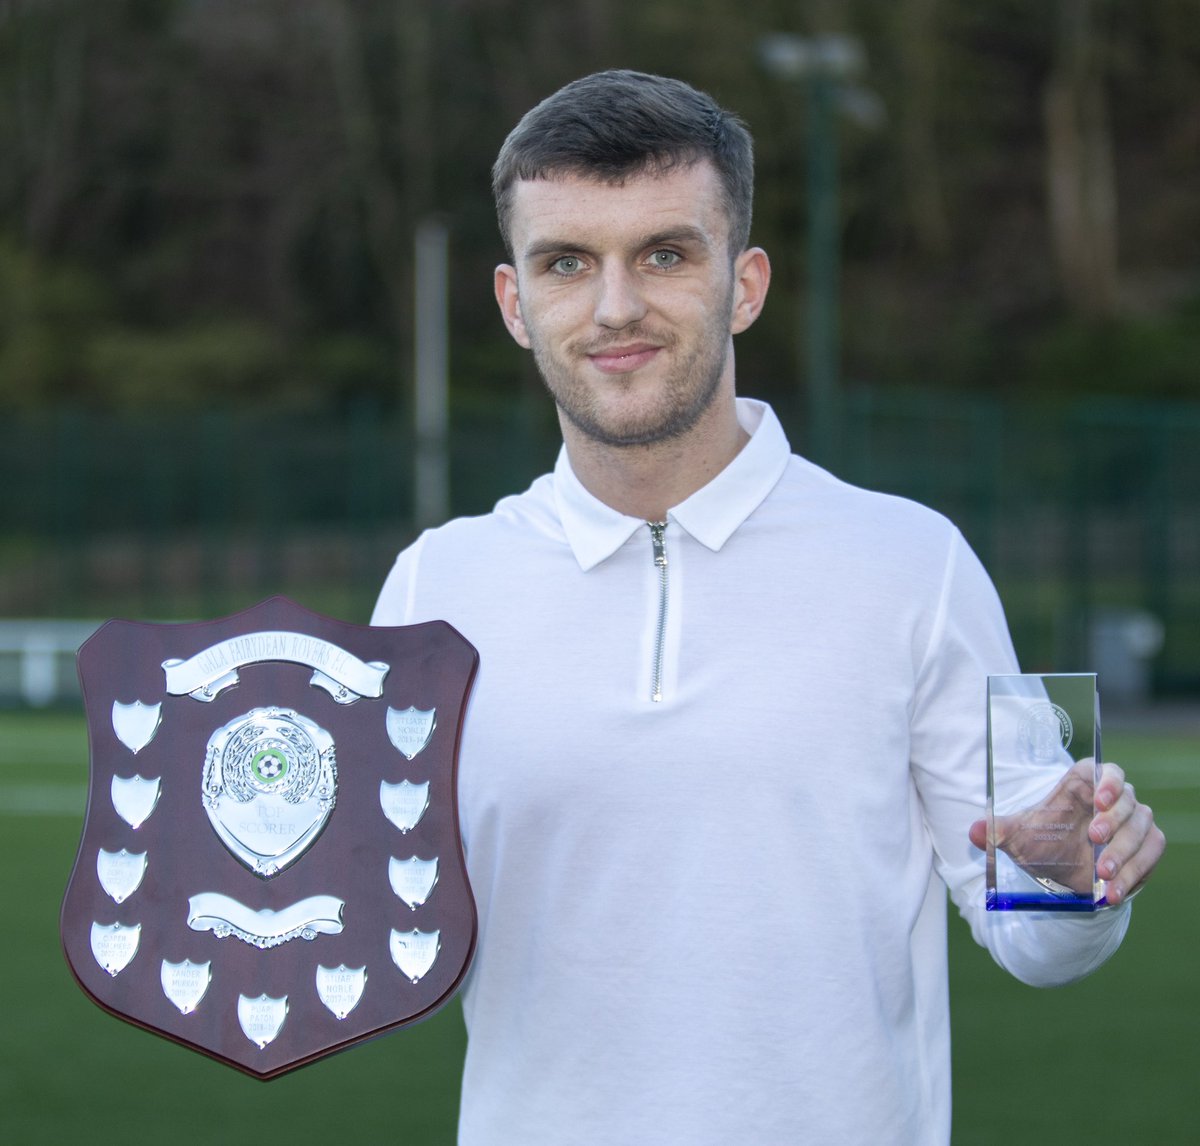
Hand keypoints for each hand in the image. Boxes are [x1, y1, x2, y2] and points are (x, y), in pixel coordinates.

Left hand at [968, 760, 1165, 904]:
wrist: (1063, 876)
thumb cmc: (1043, 845)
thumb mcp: (1018, 837)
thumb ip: (998, 830)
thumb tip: (974, 831)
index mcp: (1083, 786)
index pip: (1104, 770)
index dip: (1107, 780)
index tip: (1099, 797)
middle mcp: (1112, 801)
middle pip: (1126, 800)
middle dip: (1112, 820)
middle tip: (1093, 838)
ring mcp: (1132, 823)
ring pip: (1141, 828)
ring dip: (1124, 851)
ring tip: (1102, 873)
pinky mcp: (1146, 846)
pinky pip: (1151, 852)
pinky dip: (1136, 871)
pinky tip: (1114, 891)